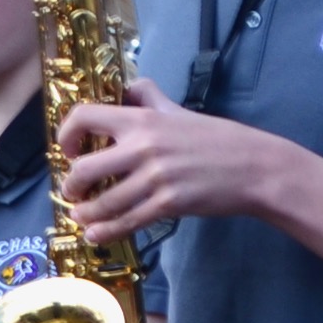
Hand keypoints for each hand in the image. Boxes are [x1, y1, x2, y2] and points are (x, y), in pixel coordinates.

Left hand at [58, 81, 286, 242]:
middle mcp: (143, 146)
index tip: (68, 150)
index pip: (85, 116)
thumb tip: (126, 88)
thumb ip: (149, 98)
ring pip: (102, 201)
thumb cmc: (217, 138)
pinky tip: (96, 234)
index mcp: (142, 119)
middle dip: (70, 184)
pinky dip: (106, 230)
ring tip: (81, 215)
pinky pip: (127, 221)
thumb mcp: (179, 110)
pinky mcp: (168, 203)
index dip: (66, 134)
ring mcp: (156, 177)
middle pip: (84, 168)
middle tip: (73, 191)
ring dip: (85, 212)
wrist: (256, 168)